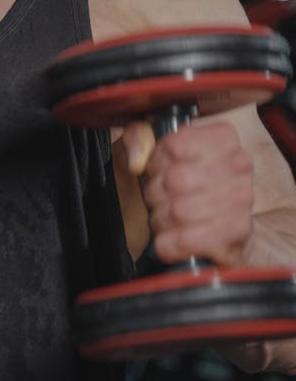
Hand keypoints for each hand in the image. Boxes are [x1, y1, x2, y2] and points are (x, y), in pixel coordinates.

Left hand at [121, 118, 253, 265]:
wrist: (216, 232)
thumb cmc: (180, 187)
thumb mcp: (152, 154)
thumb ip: (138, 138)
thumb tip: (137, 160)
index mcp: (222, 137)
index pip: (174, 146)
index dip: (156, 163)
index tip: (158, 171)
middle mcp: (239, 163)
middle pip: (175, 179)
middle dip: (156, 194)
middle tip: (161, 199)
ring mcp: (243, 197)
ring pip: (179, 211)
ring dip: (162, 220)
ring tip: (167, 218)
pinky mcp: (238, 231)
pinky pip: (188, 239)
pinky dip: (170, 243)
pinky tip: (173, 239)